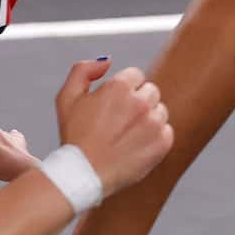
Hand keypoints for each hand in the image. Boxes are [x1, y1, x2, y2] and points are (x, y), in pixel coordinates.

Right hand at [56, 59, 172, 197]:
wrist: (83, 175)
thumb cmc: (74, 136)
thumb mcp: (66, 97)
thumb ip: (83, 70)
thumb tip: (108, 60)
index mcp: (119, 87)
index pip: (136, 76)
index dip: (123, 90)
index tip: (113, 106)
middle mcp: (141, 102)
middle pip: (151, 91)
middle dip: (138, 102)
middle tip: (120, 122)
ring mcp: (154, 123)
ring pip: (161, 111)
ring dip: (148, 119)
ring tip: (127, 135)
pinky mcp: (163, 143)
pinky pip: (167, 131)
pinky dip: (156, 138)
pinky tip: (137, 146)